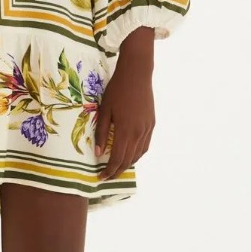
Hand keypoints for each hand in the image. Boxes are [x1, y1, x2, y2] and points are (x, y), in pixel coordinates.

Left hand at [94, 32, 154, 179]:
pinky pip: (145, 146)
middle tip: (107, 177)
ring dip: (127, 164)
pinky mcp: (152, 124)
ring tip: (117, 168)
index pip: (117, 158)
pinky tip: (130, 155)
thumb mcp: (104, 110)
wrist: (137, 74)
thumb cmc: (116, 90)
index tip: (100, 177)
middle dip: (117, 171)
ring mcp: (147, 129)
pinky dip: (137, 154)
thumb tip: (98, 153)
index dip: (109, 171)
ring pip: (138, 155)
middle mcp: (139, 133)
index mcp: (125, 130)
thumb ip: (101, 133)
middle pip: (128, 160)